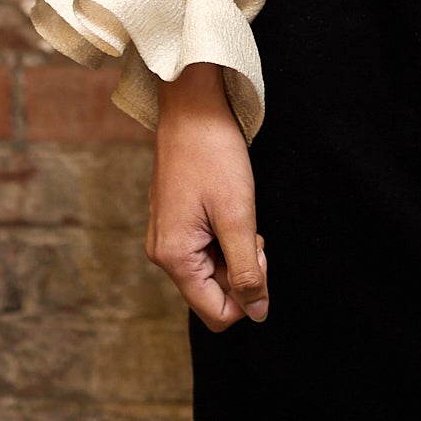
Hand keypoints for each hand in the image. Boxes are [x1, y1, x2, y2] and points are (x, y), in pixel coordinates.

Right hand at [145, 62, 268, 333]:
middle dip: (242, 268)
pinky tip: (228, 206)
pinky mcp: (173, 219)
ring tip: (239, 212)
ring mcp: (166, 235)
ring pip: (211, 269)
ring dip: (234, 250)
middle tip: (252, 229)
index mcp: (174, 257)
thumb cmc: (214, 155)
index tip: (257, 252)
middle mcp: (163, 253)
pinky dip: (223, 235)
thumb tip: (257, 314)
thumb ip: (247, 271)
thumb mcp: (238, 216)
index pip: (216, 314)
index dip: (248, 295)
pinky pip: (203, 247)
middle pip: (213, 292)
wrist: (191, 106)